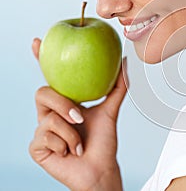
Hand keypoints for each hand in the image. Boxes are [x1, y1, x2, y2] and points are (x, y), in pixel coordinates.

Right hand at [29, 38, 126, 190]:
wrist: (100, 168)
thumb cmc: (103, 142)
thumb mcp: (110, 110)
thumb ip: (117, 87)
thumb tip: (124, 60)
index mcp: (65, 102)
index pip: (51, 78)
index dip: (41, 59)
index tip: (38, 42)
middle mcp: (50, 113)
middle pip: (43, 93)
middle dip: (62, 104)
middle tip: (79, 117)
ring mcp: (41, 130)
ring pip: (47, 118)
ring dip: (71, 132)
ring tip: (81, 143)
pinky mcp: (36, 147)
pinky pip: (45, 137)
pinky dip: (65, 144)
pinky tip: (71, 152)